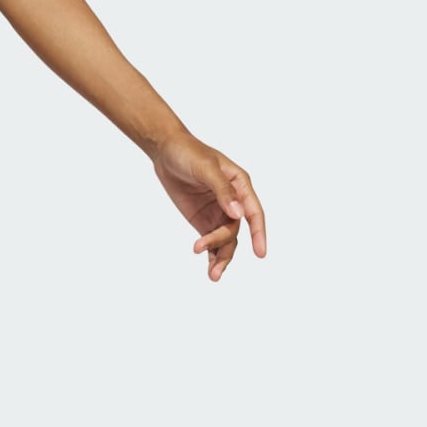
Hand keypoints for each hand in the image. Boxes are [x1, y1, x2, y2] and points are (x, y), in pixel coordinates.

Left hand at [151, 132, 267, 282]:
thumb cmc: (189, 153)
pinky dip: (211, 254)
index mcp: (241, 185)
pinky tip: (210, 268)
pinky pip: (212, 240)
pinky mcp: (203, 220)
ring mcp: (218, 212)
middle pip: (234, 230)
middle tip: (210, 262)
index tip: (260, 253)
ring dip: (220, 257)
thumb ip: (222, 191)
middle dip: (224, 248)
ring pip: (225, 240)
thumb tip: (238, 213)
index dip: (259, 233)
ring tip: (213, 275)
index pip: (254, 212)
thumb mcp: (206, 168)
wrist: (166, 151)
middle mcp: (234, 201)